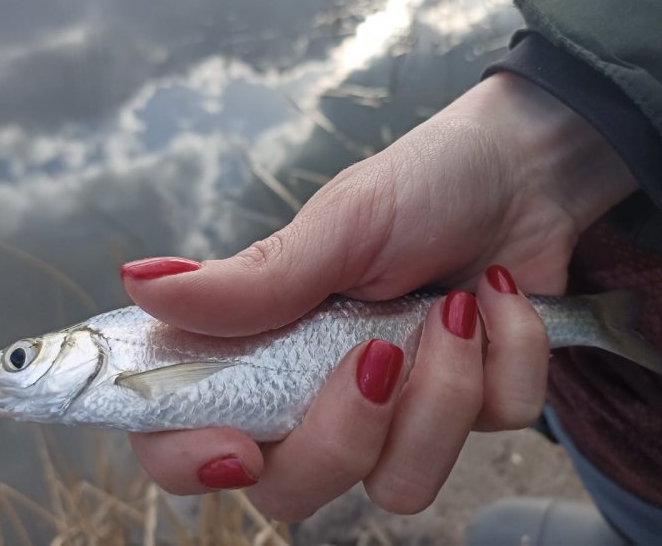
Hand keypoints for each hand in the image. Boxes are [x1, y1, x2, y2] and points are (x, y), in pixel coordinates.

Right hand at [126, 73, 635, 517]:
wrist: (522, 172)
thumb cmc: (420, 185)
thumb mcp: (338, 225)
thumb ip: (251, 281)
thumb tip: (139, 284)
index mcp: (263, 343)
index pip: (186, 435)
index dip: (191, 461)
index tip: (238, 448)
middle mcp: (319, 391)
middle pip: (296, 490)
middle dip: (346, 434)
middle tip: (377, 351)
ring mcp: (399, 412)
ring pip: (402, 485)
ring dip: (444, 391)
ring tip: (456, 307)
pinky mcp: (473, 411)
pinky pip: (495, 428)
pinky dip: (509, 354)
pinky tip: (499, 296)